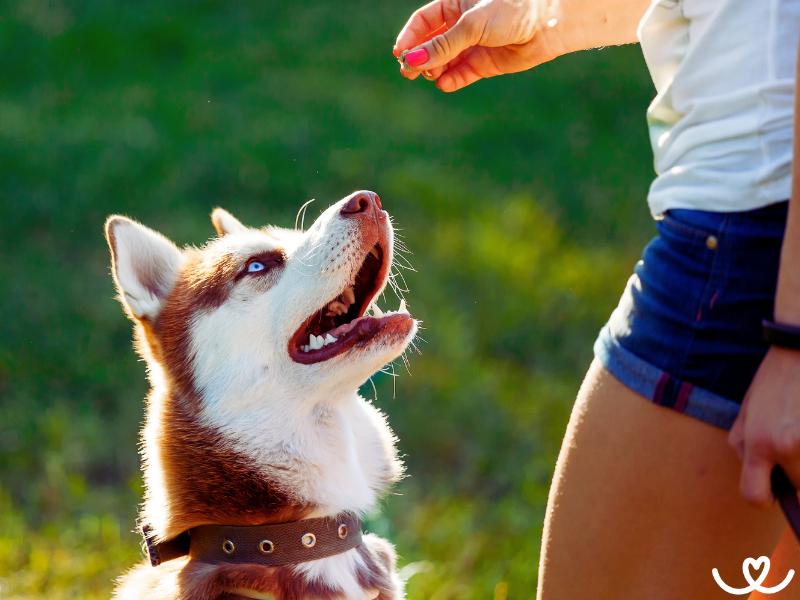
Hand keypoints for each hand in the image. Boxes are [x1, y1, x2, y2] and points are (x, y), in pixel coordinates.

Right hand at [393, 0, 561, 92]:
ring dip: (434, 69)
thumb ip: (443, 45)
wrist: (549, 23)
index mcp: (456, 3)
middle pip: (431, 43)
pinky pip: (462, 74)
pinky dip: (451, 80)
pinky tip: (443, 83)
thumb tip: (413, 61)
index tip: (400, 53)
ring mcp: (474, 45)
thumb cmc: (512, 10)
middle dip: (419, 57)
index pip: (424, 21)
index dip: (410, 37)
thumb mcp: (472, 25)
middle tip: (408, 72)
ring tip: (428, 76)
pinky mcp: (485, 64)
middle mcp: (463, 25)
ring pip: (445, 61)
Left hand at [729, 347, 799, 505]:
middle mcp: (788, 447)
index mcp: (759, 444)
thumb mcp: (746, 414)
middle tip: (791, 443)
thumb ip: (745, 448)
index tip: (770, 488)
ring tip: (797, 430)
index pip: (755, 497)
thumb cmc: (773, 383)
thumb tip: (759, 478)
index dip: (762, 496)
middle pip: (797, 489)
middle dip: (794, 475)